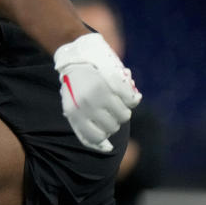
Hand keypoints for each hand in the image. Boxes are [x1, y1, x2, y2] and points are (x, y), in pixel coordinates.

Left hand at [53, 32, 141, 152]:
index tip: (102, 125)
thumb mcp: (73, 106)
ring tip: (114, 99)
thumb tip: (106, 149)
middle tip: (107, 109)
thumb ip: (85, 128)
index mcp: (74, 112)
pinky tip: (122, 91)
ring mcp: (102, 93)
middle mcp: (88, 105)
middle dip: (113, 121)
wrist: (78, 55)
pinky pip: (132, 101)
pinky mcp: (115, 82)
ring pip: (125, 116)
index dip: (103, 134)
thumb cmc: (75, 86)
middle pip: (113, 127)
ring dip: (122, 110)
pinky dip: (131, 98)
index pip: (96, 137)